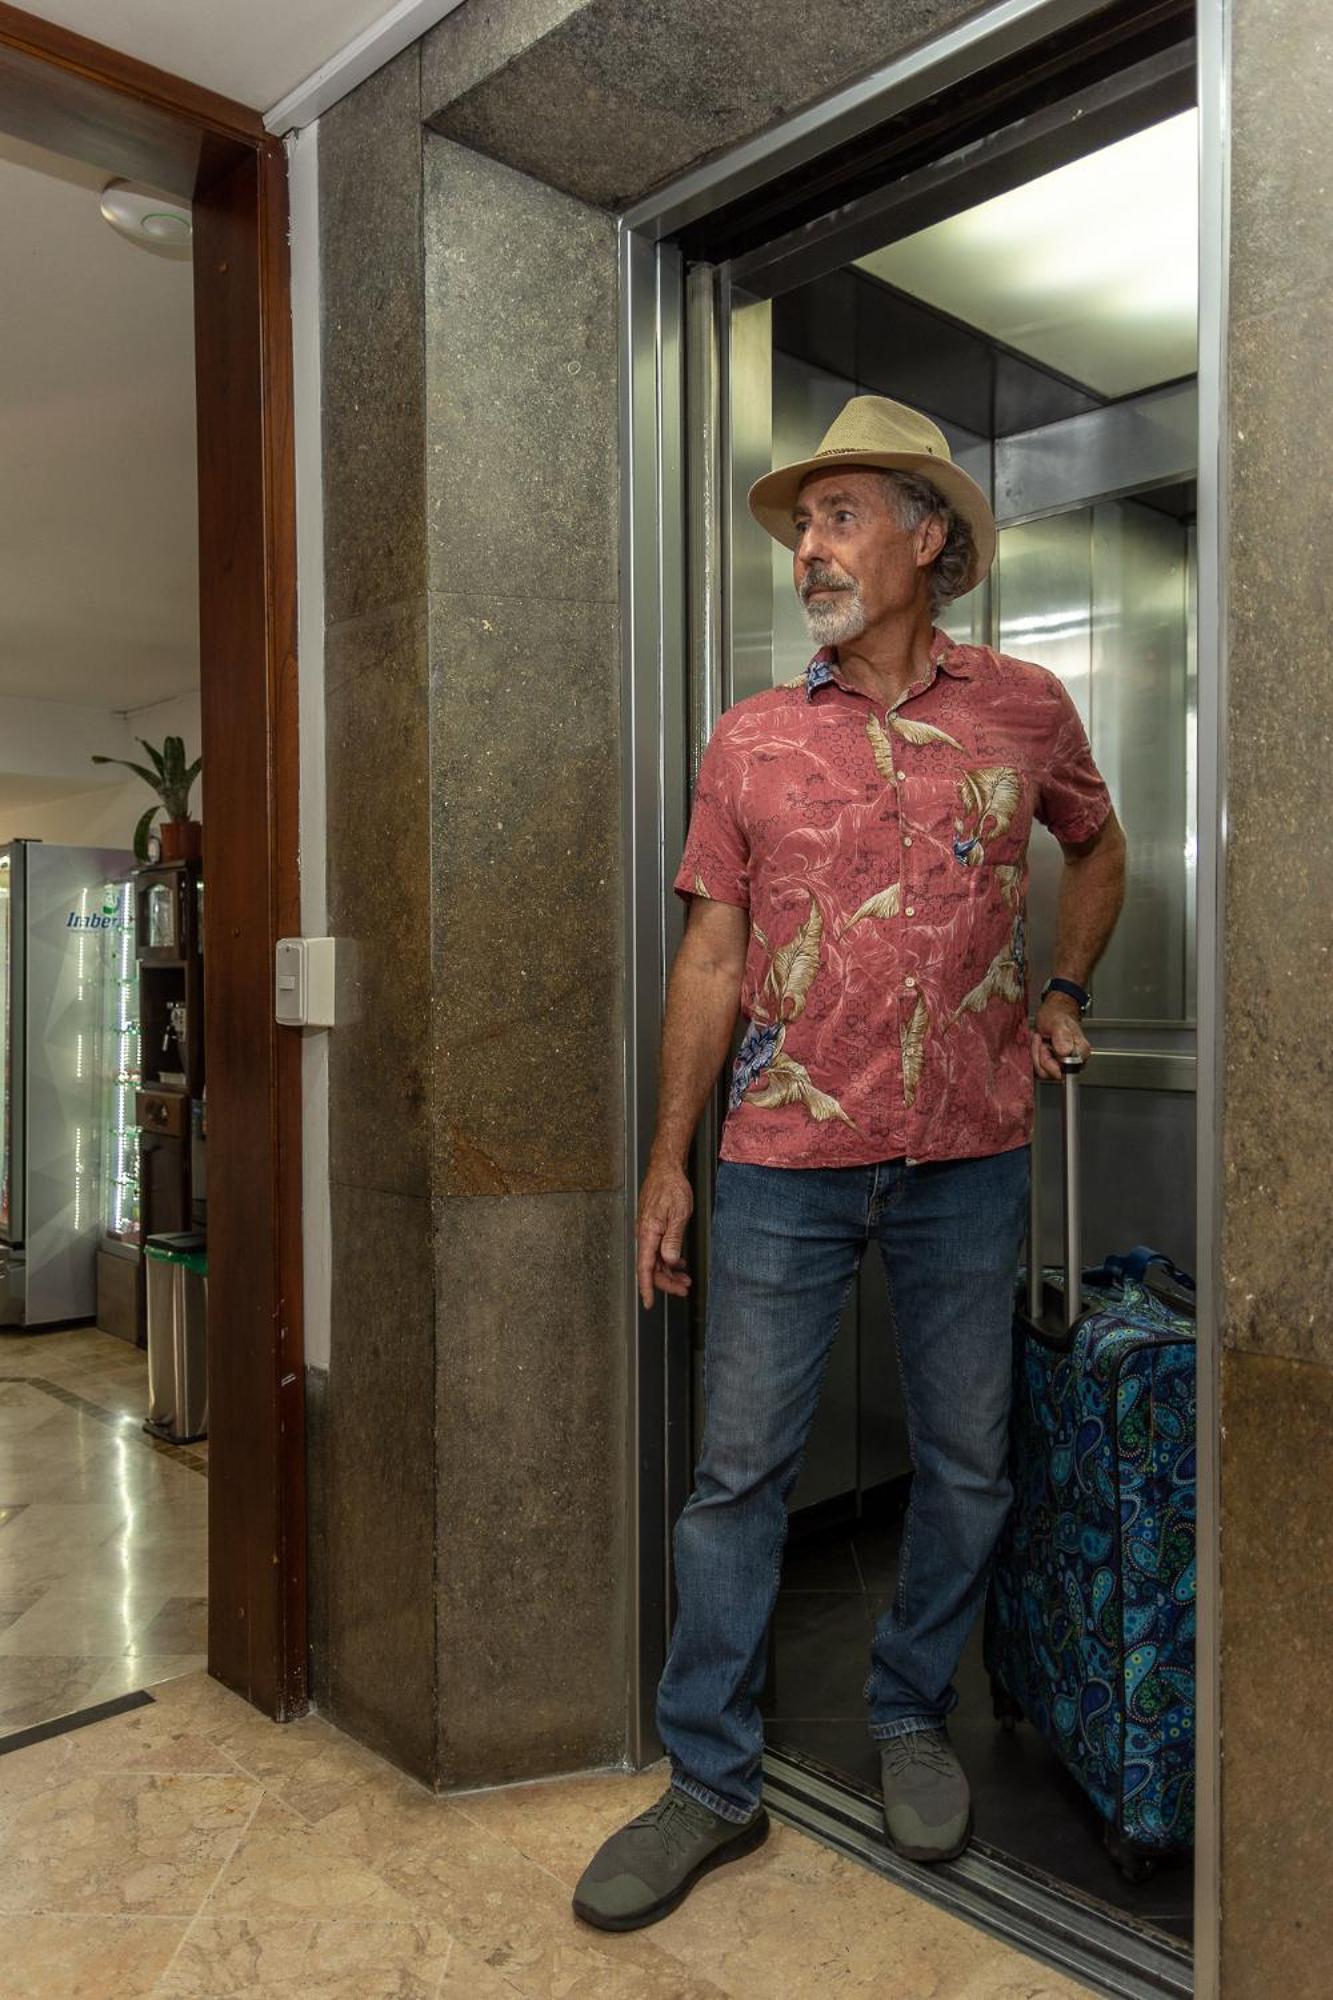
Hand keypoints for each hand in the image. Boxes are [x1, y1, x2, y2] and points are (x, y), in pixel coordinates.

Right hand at [636, 1156, 693, 1307]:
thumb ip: (673, 1239)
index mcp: (648, 1233)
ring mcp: (648, 1231)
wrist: (666, 1168)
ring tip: (686, 1279)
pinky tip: (679, 1262)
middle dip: (667, 1282)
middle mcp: (645, 1234)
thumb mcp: (679, 1214)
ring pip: (656, 1260)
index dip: (647, 1287)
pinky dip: (669, 1260)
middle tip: (684, 1290)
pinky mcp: (654, 1227)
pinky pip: (658, 1250)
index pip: (645, 1267)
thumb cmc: (671, 1187)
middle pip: (652, 1267)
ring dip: (670, 1272)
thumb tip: (670, 1261)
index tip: (649, 1303)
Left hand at [1031, 994, 1090, 1080]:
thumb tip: (1065, 1052)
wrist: (1054, 1012)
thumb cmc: (1057, 1015)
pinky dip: (1034, 1055)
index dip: (1048, 1060)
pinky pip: (1039, 1068)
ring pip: (1043, 1072)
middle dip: (1040, 1055)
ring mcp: (1063, 1065)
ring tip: (1040, 1039)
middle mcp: (1074, 1062)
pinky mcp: (1052, 1065)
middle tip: (1042, 1039)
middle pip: (1051, 1073)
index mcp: (1080, 1053)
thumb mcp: (1057, 1022)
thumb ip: (1062, 1037)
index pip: (1063, 1071)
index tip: (1046, 1044)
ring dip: (1036, 1054)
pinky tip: (1039, 1043)